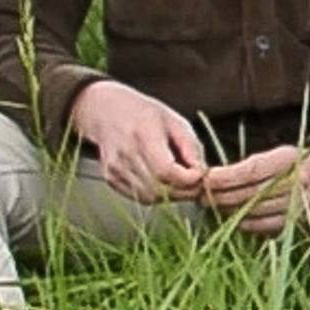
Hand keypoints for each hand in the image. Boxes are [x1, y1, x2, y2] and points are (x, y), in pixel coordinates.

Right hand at [72, 79, 210, 203]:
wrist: (107, 112)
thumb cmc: (145, 114)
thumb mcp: (176, 121)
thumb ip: (191, 147)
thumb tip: (202, 173)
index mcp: (143, 134)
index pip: (166, 171)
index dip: (188, 178)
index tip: (200, 173)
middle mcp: (125, 154)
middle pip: (159, 188)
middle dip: (185, 191)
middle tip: (197, 183)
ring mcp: (115, 168)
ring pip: (150, 197)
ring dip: (172, 196)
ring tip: (182, 182)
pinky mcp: (110, 178)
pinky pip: (138, 197)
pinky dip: (157, 195)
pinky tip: (164, 183)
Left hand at [199, 145, 309, 237]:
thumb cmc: (292, 165)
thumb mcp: (275, 155)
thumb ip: (248, 166)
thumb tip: (210, 179)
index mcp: (291, 159)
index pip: (253, 170)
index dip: (227, 176)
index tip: (206, 179)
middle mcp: (298, 182)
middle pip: (252, 192)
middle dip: (222, 195)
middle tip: (201, 195)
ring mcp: (300, 205)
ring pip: (256, 211)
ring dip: (229, 210)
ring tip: (212, 206)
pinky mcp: (298, 223)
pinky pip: (266, 226)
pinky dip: (245, 224)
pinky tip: (233, 219)